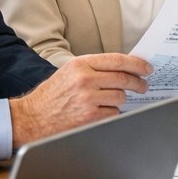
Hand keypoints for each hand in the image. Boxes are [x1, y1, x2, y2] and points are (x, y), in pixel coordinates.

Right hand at [9, 52, 151, 147]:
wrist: (30, 118)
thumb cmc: (51, 95)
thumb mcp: (69, 72)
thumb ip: (94, 68)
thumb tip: (124, 68)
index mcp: (80, 64)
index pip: (118, 60)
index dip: (137, 64)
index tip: (147, 68)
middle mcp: (85, 79)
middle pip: (124, 78)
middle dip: (138, 83)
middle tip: (143, 86)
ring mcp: (88, 98)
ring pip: (120, 97)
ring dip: (119, 100)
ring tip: (108, 101)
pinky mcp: (89, 116)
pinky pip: (113, 113)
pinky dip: (111, 113)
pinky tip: (100, 113)